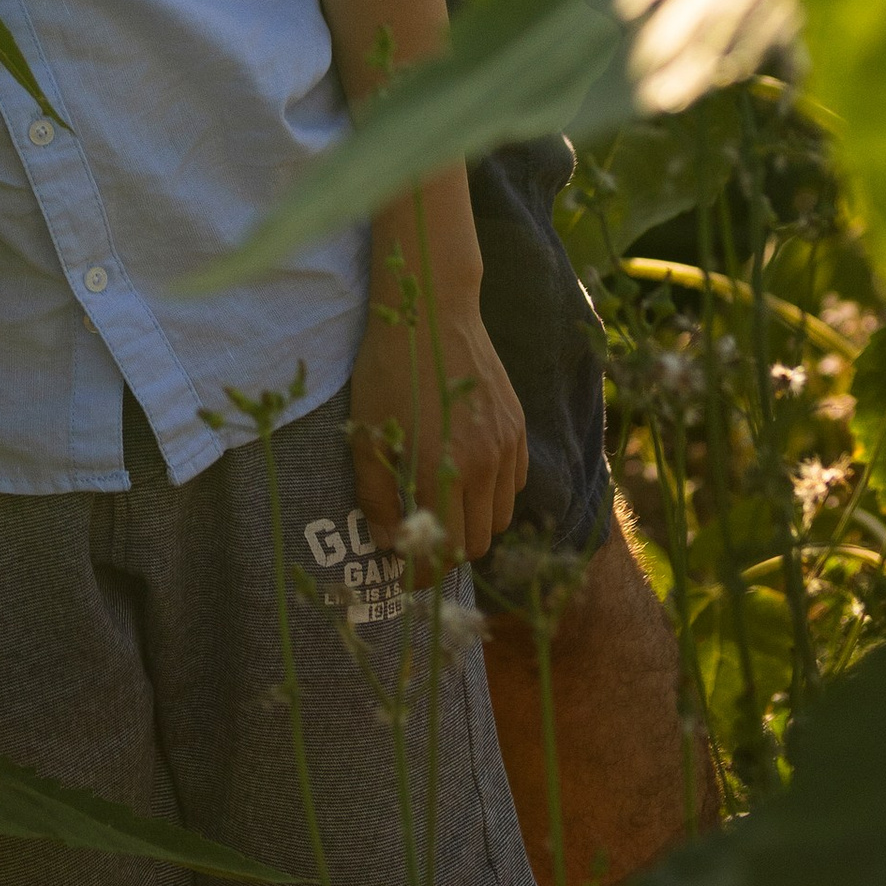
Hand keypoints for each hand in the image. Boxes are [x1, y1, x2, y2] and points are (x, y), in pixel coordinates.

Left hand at [348, 267, 526, 566]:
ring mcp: (505, 446)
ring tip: (446, 508)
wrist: (432, 310)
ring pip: (501, 516)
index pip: (445, 552)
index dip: (427, 574)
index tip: (410, 575)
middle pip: (478, 543)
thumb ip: (375, 493)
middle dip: (451, 552)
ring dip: (475, 523)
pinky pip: (516, 482)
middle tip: (425, 541)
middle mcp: (480, 465)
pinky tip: (468, 475)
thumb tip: (385, 542)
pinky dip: (495, 492)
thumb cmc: (388, 368)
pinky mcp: (518, 427)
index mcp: (440, 470)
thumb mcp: (366, 431)